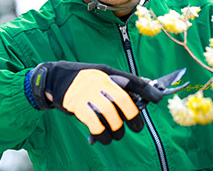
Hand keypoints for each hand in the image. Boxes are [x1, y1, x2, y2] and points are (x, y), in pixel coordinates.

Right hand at [28, 61, 162, 144]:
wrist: (54, 79)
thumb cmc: (83, 78)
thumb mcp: (102, 74)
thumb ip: (121, 82)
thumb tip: (145, 87)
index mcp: (108, 73)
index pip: (132, 80)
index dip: (147, 90)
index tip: (158, 98)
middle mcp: (100, 82)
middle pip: (124, 101)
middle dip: (133, 117)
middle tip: (137, 127)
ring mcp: (88, 94)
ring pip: (111, 116)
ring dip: (117, 130)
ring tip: (117, 134)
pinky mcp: (78, 107)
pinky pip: (96, 125)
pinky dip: (102, 135)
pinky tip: (103, 138)